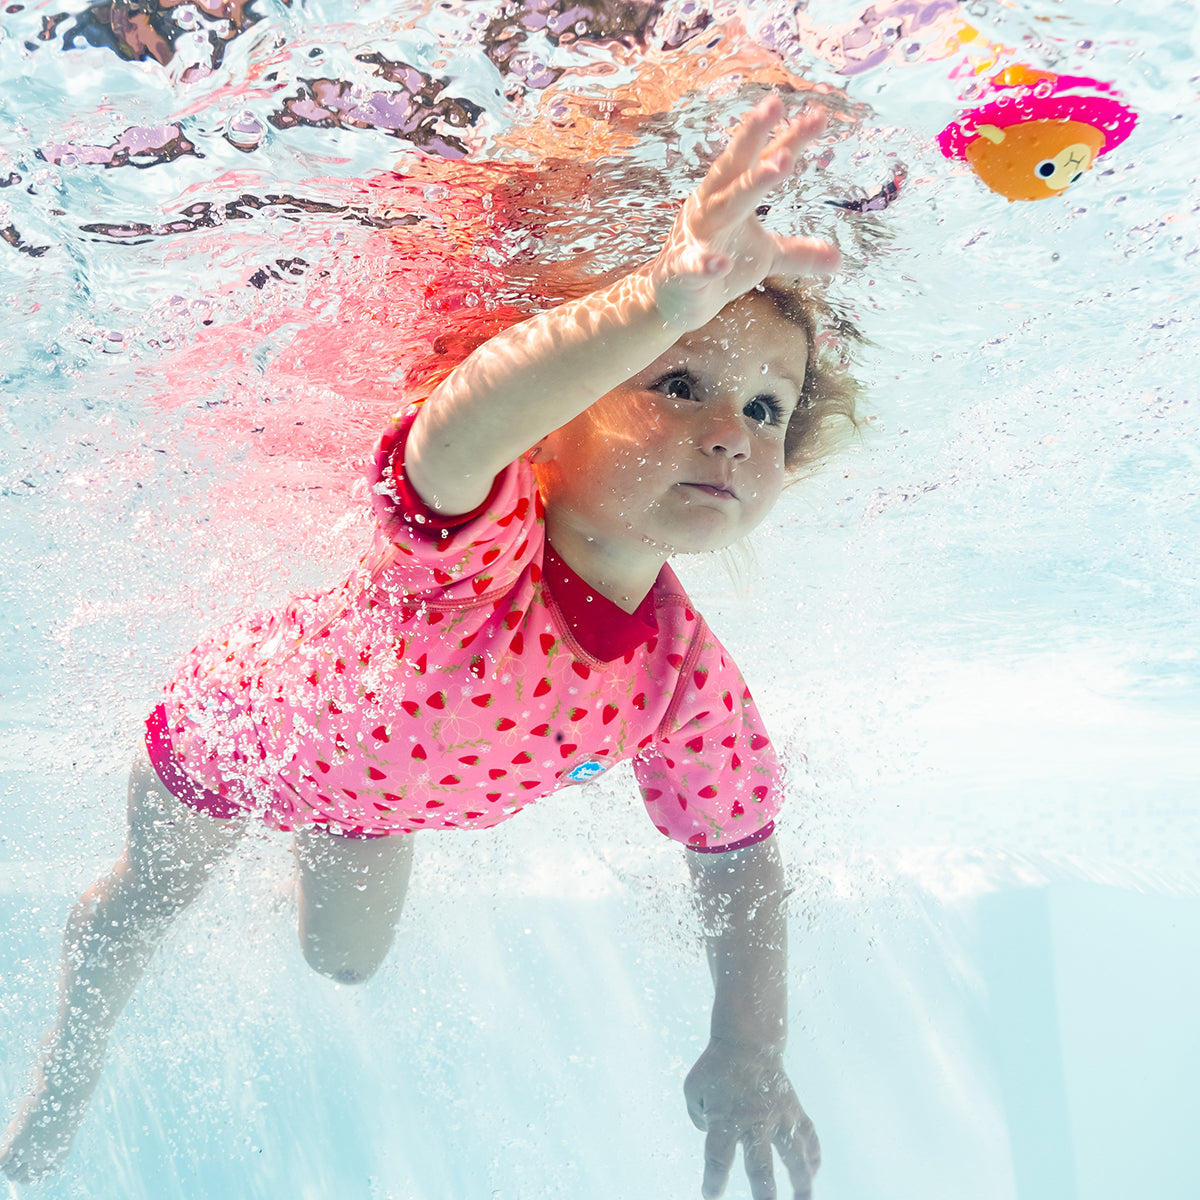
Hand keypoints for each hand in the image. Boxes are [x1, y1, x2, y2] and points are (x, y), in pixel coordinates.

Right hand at [646, 95, 839, 330]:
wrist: (672, 299)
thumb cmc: (719, 266)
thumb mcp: (764, 257)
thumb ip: (799, 254)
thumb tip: (839, 260)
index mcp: (731, 195)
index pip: (762, 160)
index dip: (788, 138)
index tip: (817, 115)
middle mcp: (711, 207)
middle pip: (735, 167)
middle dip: (754, 136)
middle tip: (776, 105)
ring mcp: (696, 236)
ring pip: (723, 206)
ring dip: (749, 185)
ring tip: (777, 166)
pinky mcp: (682, 269)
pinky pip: (693, 264)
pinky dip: (705, 263)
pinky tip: (720, 264)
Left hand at [685, 1038, 819, 1199]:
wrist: (747, 1040)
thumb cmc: (716, 1067)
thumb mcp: (694, 1089)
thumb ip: (698, 1117)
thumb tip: (713, 1136)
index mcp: (725, 1116)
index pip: (718, 1155)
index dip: (714, 1179)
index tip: (711, 1195)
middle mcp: (754, 1119)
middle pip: (760, 1163)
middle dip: (765, 1192)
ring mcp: (778, 1114)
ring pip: (793, 1154)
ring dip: (801, 1180)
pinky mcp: (794, 1108)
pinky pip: (808, 1135)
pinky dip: (812, 1155)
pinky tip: (812, 1172)